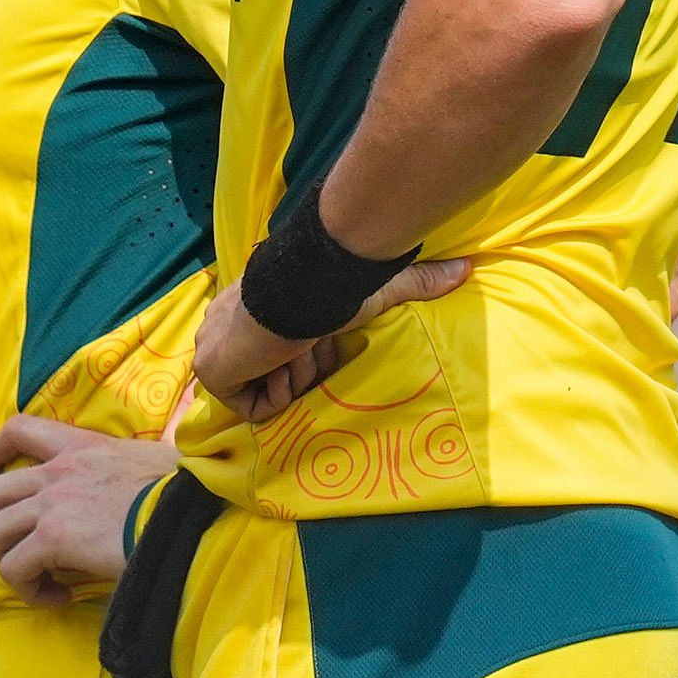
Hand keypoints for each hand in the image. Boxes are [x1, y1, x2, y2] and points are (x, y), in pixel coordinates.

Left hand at [0, 416, 179, 601]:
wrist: (194, 520)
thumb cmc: (185, 495)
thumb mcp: (155, 458)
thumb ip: (135, 458)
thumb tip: (156, 450)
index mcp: (81, 447)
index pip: (18, 430)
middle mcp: (58, 470)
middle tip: (17, 549)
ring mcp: (52, 503)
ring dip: (8, 560)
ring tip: (38, 578)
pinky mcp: (55, 538)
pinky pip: (14, 567)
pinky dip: (28, 588)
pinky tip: (58, 597)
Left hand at [190, 257, 468, 422]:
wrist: (295, 294)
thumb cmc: (328, 285)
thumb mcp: (374, 289)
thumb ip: (415, 283)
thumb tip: (465, 269)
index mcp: (255, 306)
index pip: (282, 349)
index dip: (310, 353)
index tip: (322, 340)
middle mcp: (228, 326)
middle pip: (273, 371)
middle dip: (302, 367)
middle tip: (312, 347)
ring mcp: (216, 349)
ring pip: (264, 388)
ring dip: (291, 378)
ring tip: (296, 351)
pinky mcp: (212, 373)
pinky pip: (252, 408)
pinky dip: (275, 397)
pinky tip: (281, 367)